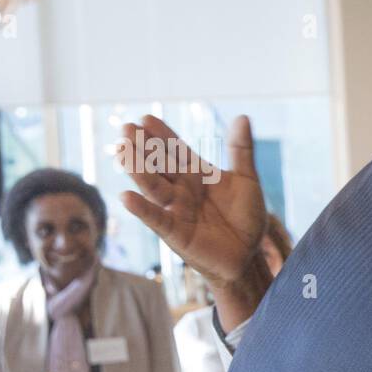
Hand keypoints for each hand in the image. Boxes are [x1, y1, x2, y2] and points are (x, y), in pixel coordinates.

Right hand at [117, 114, 267, 286]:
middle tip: (126, 129)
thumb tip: (242, 117)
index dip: (162, 135)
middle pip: (159, 165)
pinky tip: (126, 196)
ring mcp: (176, 210)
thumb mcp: (247, 180)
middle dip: (143, 148)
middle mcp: (181, 189)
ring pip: (153, 187)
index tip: (146, 118)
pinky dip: (143, 209)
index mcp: (196, 174)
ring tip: (122, 150)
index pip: (175, 150)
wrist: (249, 255)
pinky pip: (157, 219)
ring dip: (137, 170)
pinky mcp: (175, 233)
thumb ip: (241, 150)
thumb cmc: (245, 218)